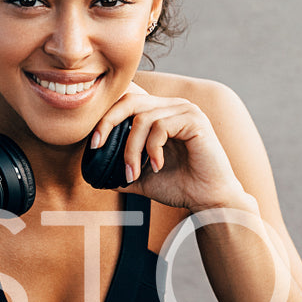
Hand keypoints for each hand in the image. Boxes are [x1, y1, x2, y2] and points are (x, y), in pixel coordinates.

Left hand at [89, 82, 249, 211]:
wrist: (209, 200)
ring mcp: (185, 110)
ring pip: (143, 118)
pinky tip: (158, 166)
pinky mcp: (195, 120)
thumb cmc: (180, 187)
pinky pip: (161, 126)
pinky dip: (152, 149)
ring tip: (134, 172)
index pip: (126, 102)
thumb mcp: (141, 178)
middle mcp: (172, 107)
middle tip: (98, 147)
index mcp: (160, 114)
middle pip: (130, 101)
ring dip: (131, 149)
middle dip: (108, 123)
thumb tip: (92, 174)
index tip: (94, 145)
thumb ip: (119, 170)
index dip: (106, 118)